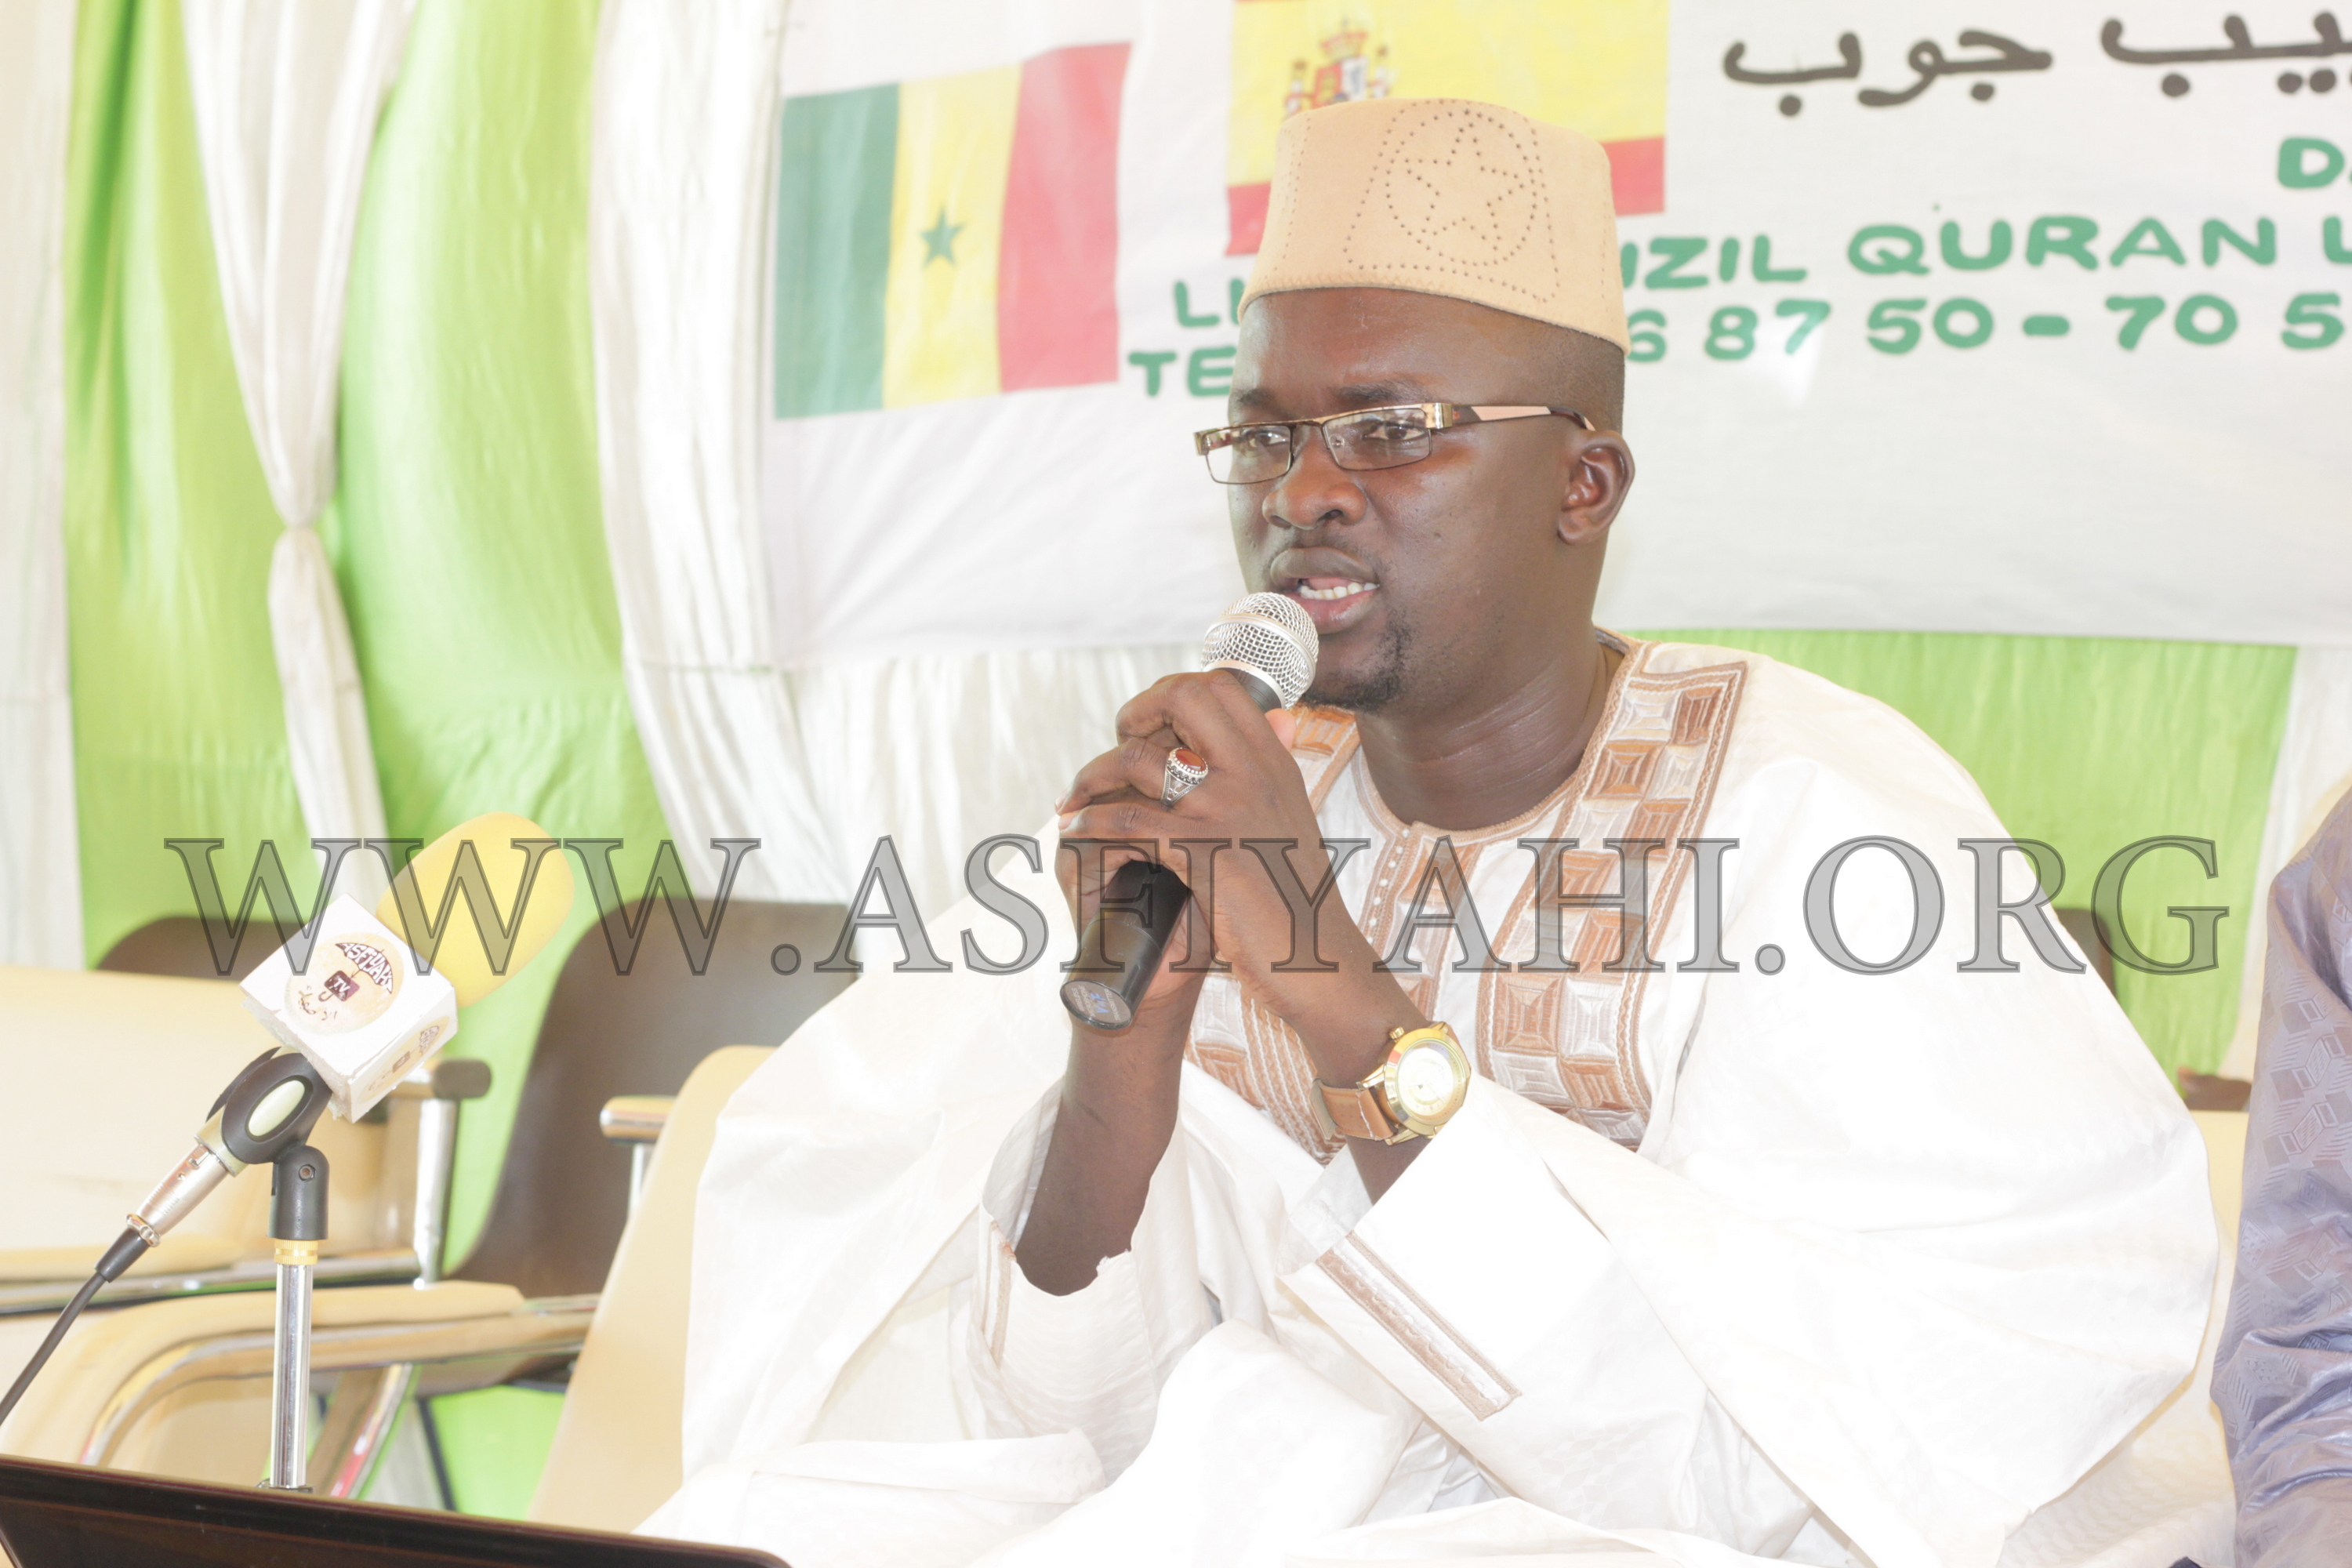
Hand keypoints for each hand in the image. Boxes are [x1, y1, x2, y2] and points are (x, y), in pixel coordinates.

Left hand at [1055, 671, 1419, 1081]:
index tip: (1150, 724)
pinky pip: (1129, 820)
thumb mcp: (1296, 817)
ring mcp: (1228, 809)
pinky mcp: (1204, 852)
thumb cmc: (1300, 898)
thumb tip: (1280, 717)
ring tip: (1075, 797)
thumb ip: (1274, 768)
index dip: (1173, 692)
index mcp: (1276, 762)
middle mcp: (1254, 774)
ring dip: (1094, 774)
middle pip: (1183, 697)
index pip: (1222, 687)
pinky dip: (1093, 822)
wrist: (1321, 959)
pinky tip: (1078, 831)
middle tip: (1118, 743)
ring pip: (1140, 759)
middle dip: (1136, 712)